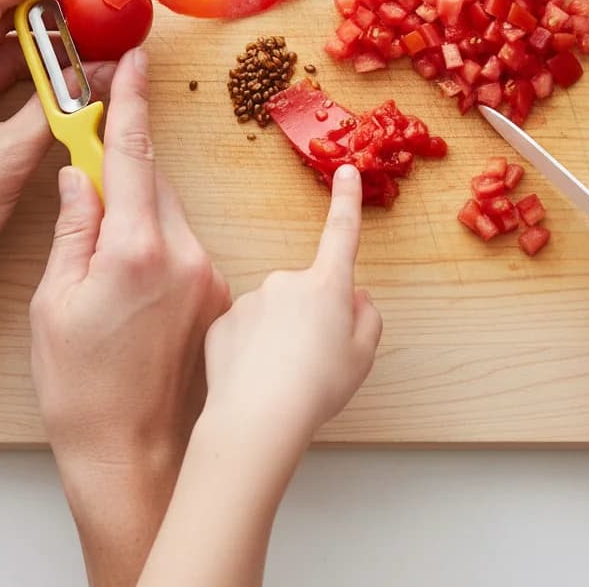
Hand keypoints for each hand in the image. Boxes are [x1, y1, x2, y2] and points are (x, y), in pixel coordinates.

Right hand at [30, 48, 230, 478]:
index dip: (130, 103)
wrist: (130, 450)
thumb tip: (79, 177)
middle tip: (90, 186)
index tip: (135, 63)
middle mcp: (183, 253)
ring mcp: (207, 274)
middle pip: (153, 184)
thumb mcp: (54, 303)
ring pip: (170, 215)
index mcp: (134, 249)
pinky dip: (159, 247)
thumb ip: (72, 230)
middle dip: (124, 174)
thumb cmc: (81, 385)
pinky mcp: (217, 294)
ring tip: (108, 264)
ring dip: (140, 217)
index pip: (132, 156)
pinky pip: (186, 247)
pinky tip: (134, 287)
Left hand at [201, 164, 381, 452]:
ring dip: (278, 336)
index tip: (347, 171)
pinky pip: (244, 331)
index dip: (347, 201)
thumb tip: (356, 298)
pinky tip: (255, 378)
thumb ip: (366, 319)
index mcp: (326, 285)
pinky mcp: (222, 322)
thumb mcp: (363, 356)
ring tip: (281, 377)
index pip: (341, 234)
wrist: (258, 416)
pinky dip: (252, 351)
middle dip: (309, 316)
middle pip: (305, 292)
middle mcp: (285, 281)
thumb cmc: (317, 388)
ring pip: (272, 313)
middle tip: (312, 361)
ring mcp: (250, 299)